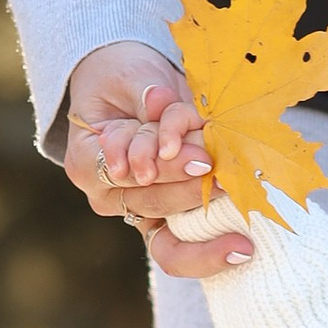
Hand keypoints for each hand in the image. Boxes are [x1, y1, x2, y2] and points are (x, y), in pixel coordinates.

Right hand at [61, 43, 250, 275]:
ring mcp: (139, 212)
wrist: (131, 93)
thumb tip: (161, 102)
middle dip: (187, 187)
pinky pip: (182, 251)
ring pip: (166, 235)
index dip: (149, 161)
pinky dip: (210, 251)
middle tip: (221, 171)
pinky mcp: (166, 221)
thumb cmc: (124, 81)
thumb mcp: (131, 76)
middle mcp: (108, 195)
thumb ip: (146, 92)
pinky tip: (241, 249)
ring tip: (236, 214)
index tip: (186, 153)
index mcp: (85, 160)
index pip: (114, 168)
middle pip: (148, 200)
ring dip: (205, 219)